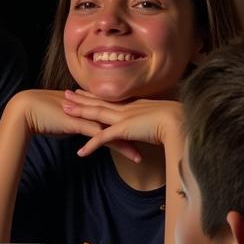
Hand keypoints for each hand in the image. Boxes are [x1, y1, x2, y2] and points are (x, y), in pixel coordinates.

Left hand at [62, 91, 183, 158]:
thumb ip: (151, 119)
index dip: (95, 95)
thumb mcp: (160, 118)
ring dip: (79, 113)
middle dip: (81, 98)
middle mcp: (126, 109)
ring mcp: (123, 118)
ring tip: (64, 110)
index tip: (83, 91)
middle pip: (98, 102)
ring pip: (96, 114)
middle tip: (65, 93)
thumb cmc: (176, 120)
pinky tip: (80, 153)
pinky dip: (91, 146)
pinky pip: (102, 138)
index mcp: (134, 105)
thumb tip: (150, 123)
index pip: (109, 99)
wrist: (180, 121)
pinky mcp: (124, 130)